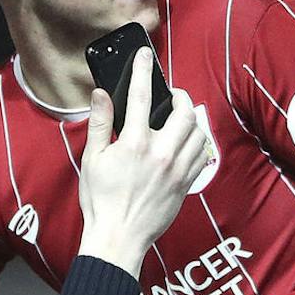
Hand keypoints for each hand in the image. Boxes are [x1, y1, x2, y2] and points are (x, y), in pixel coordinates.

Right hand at [75, 50, 209, 272]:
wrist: (119, 238)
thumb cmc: (101, 202)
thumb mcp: (92, 159)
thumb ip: (100, 123)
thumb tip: (101, 94)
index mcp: (134, 143)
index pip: (141, 96)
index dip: (143, 70)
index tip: (145, 56)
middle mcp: (161, 153)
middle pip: (183, 110)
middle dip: (178, 96)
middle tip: (170, 95)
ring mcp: (177, 169)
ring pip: (198, 131)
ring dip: (191, 118)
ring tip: (180, 117)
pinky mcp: (186, 184)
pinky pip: (203, 154)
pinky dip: (198, 141)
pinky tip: (187, 141)